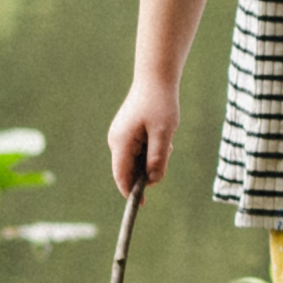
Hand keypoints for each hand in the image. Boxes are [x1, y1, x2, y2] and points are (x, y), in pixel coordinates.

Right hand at [107, 79, 177, 195]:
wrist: (155, 78)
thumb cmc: (160, 104)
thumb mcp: (164, 133)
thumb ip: (158, 159)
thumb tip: (152, 181)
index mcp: (120, 142)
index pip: (121, 176)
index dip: (130, 192)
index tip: (143, 204)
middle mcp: (116, 141)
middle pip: (130, 170)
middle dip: (148, 170)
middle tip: (166, 151)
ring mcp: (120, 137)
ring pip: (136, 161)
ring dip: (152, 158)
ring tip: (165, 138)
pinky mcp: (127, 133)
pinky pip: (139, 151)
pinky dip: (151, 150)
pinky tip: (162, 135)